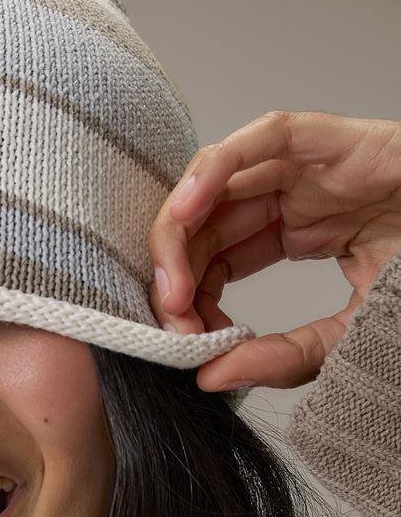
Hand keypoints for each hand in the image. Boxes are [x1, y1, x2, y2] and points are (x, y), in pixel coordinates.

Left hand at [148, 111, 400, 390]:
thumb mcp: (347, 338)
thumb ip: (282, 358)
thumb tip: (207, 379)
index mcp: (296, 233)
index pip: (219, 260)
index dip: (192, 298)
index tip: (181, 340)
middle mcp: (294, 194)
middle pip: (208, 221)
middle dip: (176, 268)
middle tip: (168, 316)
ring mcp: (310, 164)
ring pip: (219, 180)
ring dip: (181, 228)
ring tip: (172, 281)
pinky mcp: (331, 137)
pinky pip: (261, 138)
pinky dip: (215, 169)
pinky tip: (186, 212)